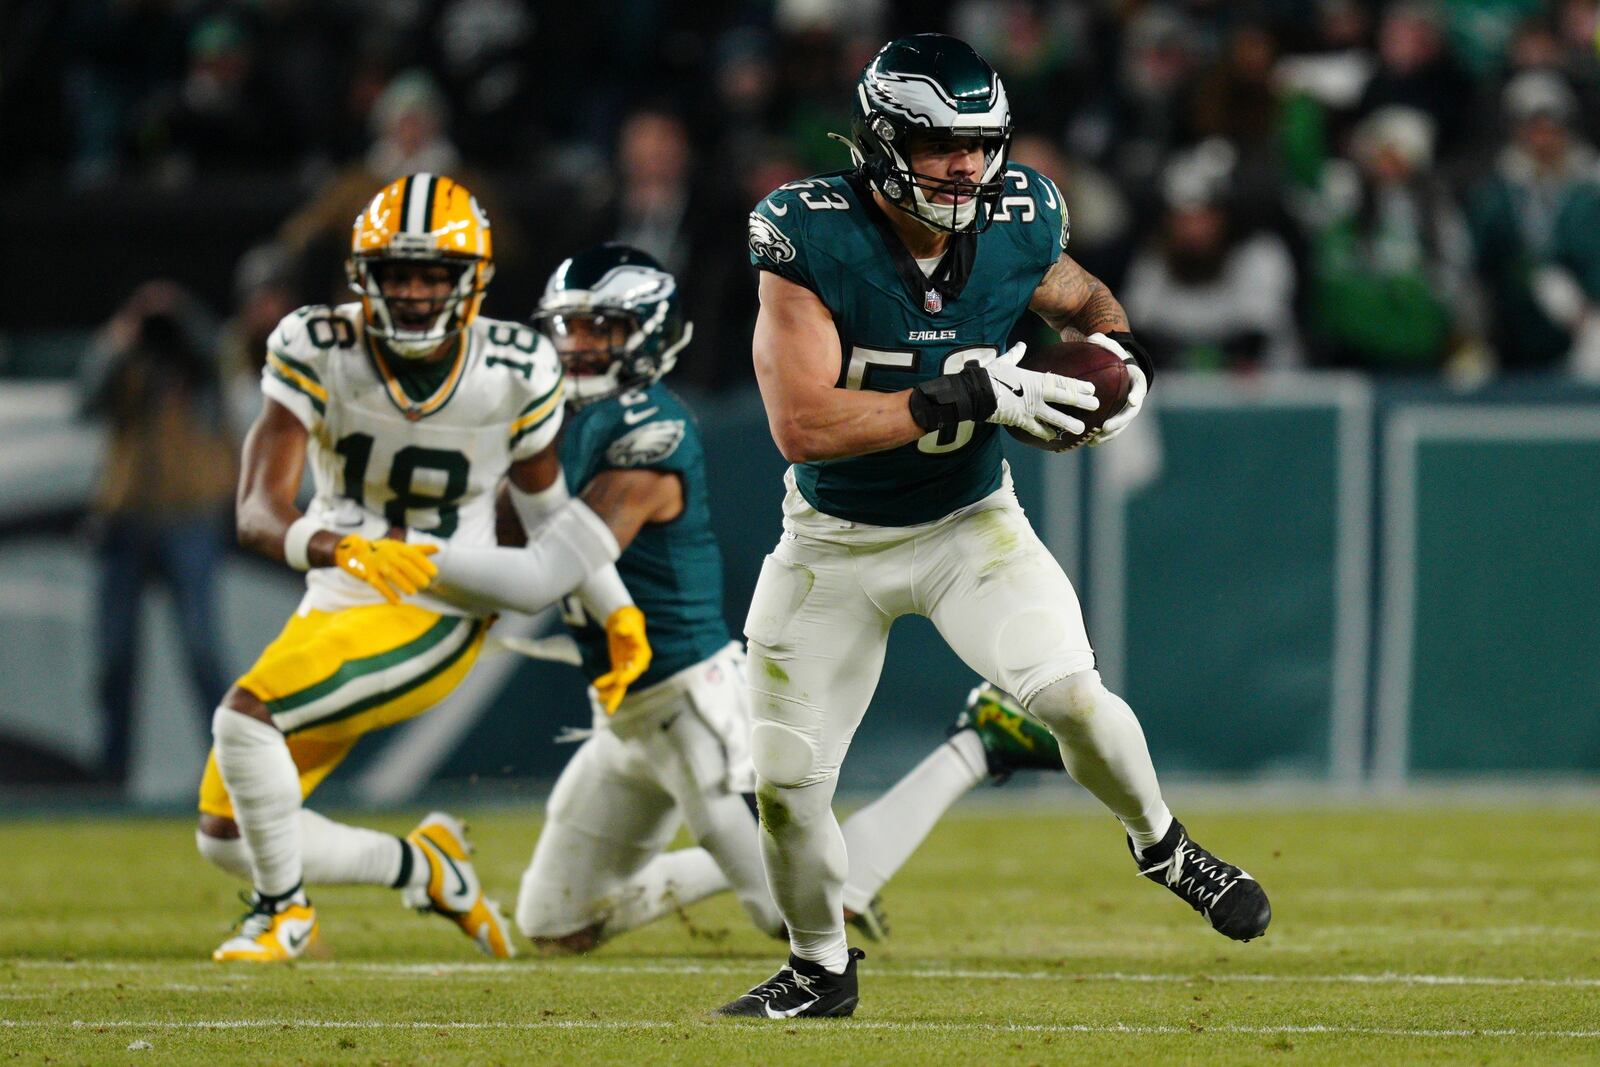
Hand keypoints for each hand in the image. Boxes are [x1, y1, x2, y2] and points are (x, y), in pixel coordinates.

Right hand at [333, 534, 438, 603]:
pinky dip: (388, 593)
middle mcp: (388, 554)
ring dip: (402, 584)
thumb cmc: (386, 551)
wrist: (356, 552)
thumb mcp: (401, 548)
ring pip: (391, 574)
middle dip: (415, 574)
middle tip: (426, 584)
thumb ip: (420, 550)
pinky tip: (397, 602)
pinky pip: (379, 585)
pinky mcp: (369, 575)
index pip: (413, 554)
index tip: (435, 573)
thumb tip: (439, 548)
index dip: (424, 563)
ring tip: (413, 592)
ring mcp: (378, 565)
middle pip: (403, 564)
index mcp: (398, 547)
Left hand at [594, 605, 651, 713]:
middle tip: (609, 709)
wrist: (624, 622)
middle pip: (627, 681)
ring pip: (619, 685)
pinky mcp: (619, 668)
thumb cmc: (627, 621)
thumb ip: (624, 628)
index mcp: (643, 655)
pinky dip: (605, 686)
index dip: (629, 675)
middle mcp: (637, 664)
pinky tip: (597, 693)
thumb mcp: (625, 623)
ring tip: (599, 702)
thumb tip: (621, 630)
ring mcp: (628, 667)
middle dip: (617, 695)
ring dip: (610, 695)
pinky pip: (613, 681)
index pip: (637, 668)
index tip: (620, 681)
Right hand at [983, 342, 1098, 440]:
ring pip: (1054, 418)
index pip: (1063, 382)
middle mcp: (1037, 395)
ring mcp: (1030, 410)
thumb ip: (1016, 355)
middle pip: (1064, 398)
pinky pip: (1036, 429)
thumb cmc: (990, 375)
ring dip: (1068, 423)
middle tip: (1096, 405)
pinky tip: (1054, 438)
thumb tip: (1020, 345)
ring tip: (1080, 429)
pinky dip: (1045, 434)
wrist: (976, 393)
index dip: (1079, 386)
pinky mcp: (1020, 421)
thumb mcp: (1005, 362)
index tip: (1092, 389)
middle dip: (1081, 402)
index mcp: (1036, 379)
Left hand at [1085, 333, 1146, 443]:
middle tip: (1105, 427)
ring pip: (1121, 425)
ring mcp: (1126, 408)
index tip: (1133, 401)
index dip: (1137, 395)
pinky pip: (1111, 428)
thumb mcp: (1108, 345)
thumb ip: (1102, 342)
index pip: (1139, 387)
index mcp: (1135, 379)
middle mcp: (1134, 396)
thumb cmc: (1112, 355)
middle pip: (1130, 413)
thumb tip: (1092, 338)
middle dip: (1119, 422)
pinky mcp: (1116, 415)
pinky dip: (1102, 436)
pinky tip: (1088, 443)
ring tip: (1095, 440)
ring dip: (1110, 434)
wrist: (1115, 366)